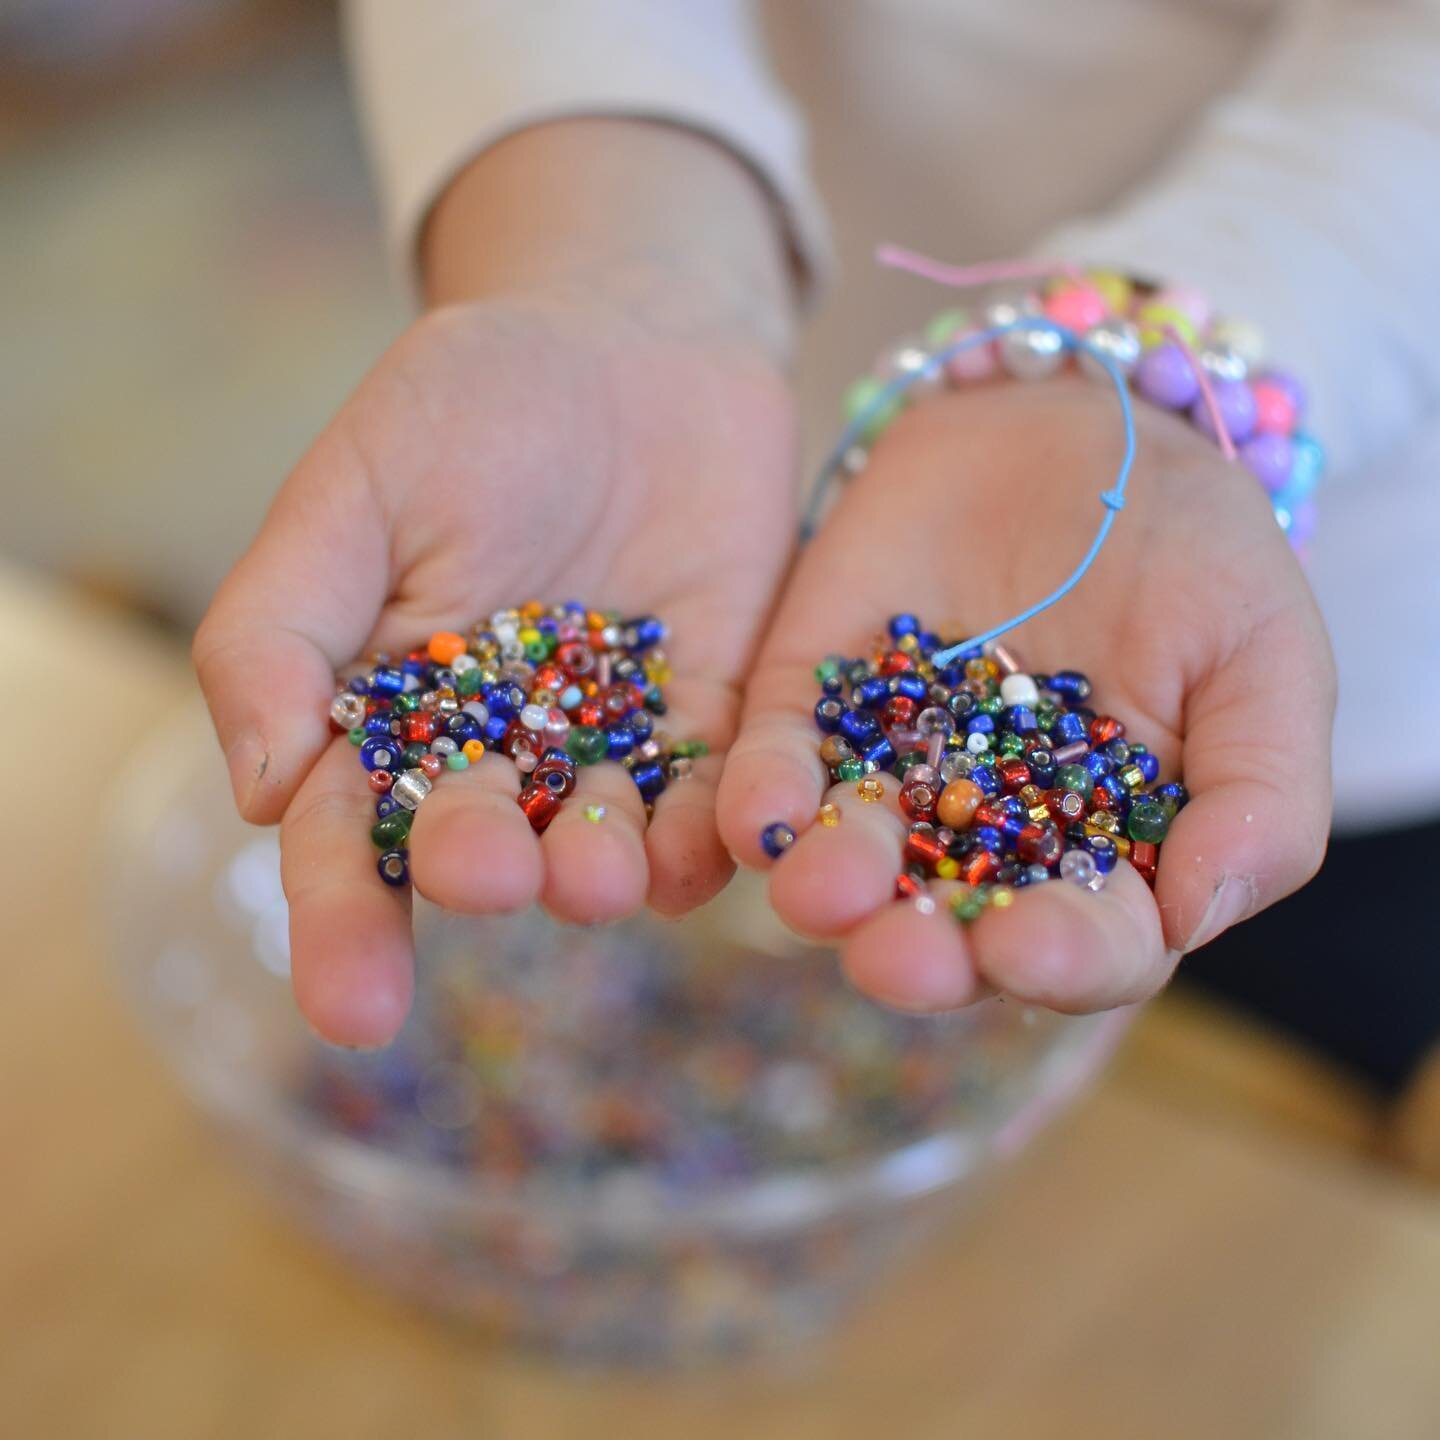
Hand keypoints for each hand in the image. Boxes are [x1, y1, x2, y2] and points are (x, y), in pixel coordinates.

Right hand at [193, 123, 796, 1046]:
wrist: (632, 337)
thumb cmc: (469, 405)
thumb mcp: (351, 491)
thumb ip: (282, 630)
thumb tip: (258, 793)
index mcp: (394, 713)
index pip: (355, 835)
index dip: (348, 924)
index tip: (351, 1012)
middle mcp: (503, 750)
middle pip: (482, 843)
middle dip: (482, 868)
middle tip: (490, 871)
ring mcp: (613, 739)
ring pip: (605, 834)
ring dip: (603, 867)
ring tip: (599, 872)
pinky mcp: (719, 713)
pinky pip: (720, 788)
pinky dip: (718, 826)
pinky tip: (715, 850)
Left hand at [717, 376, 1334, 1013]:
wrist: (1089, 431)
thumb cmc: (1201, 559)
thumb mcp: (1266, 660)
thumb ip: (1258, 796)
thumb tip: (1197, 915)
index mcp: (1104, 857)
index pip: (1087, 941)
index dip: (1063, 959)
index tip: (1030, 949)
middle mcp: (987, 839)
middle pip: (950, 925)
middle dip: (921, 953)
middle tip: (896, 959)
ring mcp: (895, 773)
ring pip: (853, 856)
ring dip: (830, 885)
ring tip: (821, 892)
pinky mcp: (818, 702)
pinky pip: (780, 758)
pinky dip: (763, 792)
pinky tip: (758, 816)